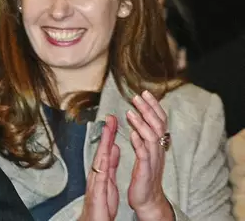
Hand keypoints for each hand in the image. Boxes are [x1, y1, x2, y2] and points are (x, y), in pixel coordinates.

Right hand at [79, 115, 119, 220]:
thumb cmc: (101, 204)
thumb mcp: (109, 181)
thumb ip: (111, 164)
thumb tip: (114, 148)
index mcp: (102, 171)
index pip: (106, 149)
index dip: (110, 134)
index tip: (114, 120)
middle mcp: (97, 173)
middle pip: (102, 150)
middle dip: (107, 134)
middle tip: (110, 118)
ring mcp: (96, 180)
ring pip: (100, 159)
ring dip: (104, 144)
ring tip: (108, 130)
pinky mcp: (97, 190)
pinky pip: (101, 174)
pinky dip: (104, 163)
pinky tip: (106, 155)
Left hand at [126, 91, 173, 220]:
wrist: (147, 199)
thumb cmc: (144, 176)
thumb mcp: (146, 153)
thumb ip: (143, 138)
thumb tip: (138, 121)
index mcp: (157, 145)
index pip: (159, 121)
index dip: (154, 106)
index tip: (146, 93)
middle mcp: (158, 149)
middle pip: (158, 125)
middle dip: (148, 109)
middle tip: (138, 96)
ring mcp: (153, 159)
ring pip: (151, 137)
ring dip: (141, 123)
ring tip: (131, 111)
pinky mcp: (146, 169)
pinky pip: (144, 154)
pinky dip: (139, 143)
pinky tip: (132, 134)